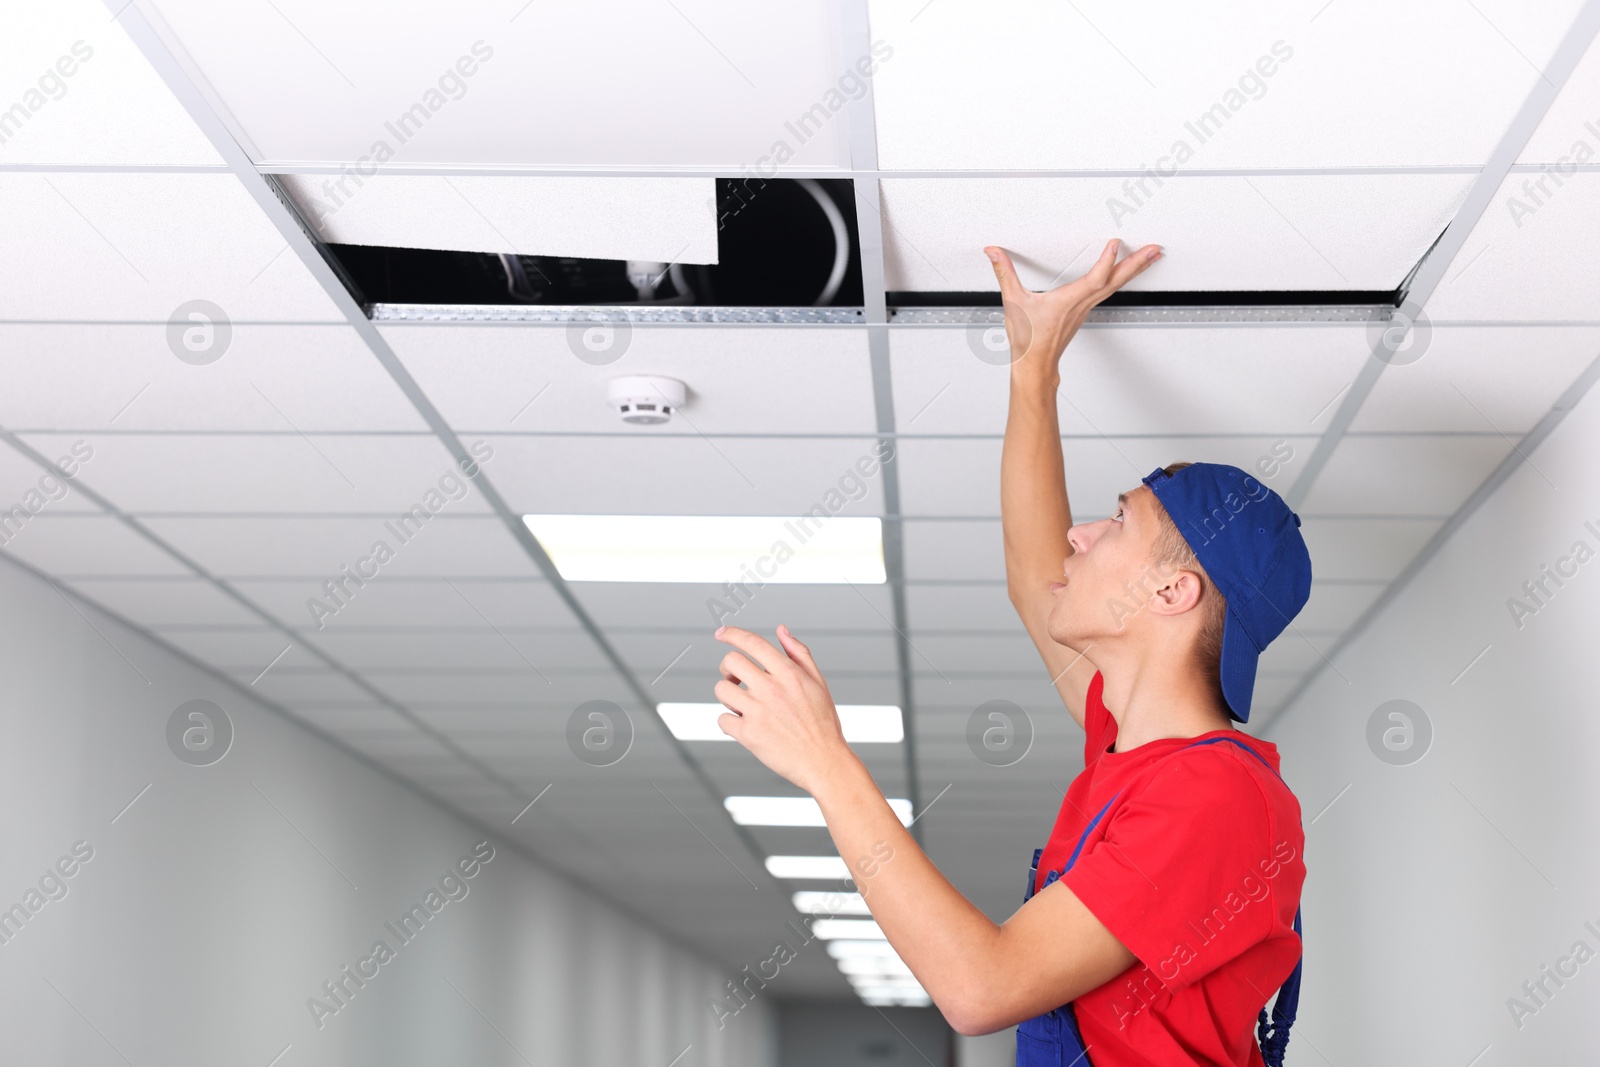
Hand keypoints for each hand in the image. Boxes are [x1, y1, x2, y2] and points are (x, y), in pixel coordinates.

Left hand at [713, 624, 855, 795]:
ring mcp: (759, 712)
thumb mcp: (818, 682)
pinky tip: (744, 725)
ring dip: (727, 695)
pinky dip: (729, 722)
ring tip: (741, 705)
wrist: (824, 762)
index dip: (733, 634)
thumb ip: (798, 653)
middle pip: (730, 662)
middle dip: (728, 668)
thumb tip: (781, 629)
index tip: (721, 633)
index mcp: (789, 673)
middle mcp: (772, 689)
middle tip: (735, 678)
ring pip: (721, 689)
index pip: (753, 643)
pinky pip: (722, 719)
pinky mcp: (749, 735)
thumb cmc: (822, 723)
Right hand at [984, 239, 1161, 370]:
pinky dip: (1120, 279)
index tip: (1115, 243)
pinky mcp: (1083, 312)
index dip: (1106, 260)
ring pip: (1115, 286)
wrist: (1035, 366)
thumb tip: (994, 252)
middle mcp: (1082, 304)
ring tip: (1150, 257)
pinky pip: (1108, 292)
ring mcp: (1085, 309)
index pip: (1095, 278)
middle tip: (1155, 249)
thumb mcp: (1013, 302)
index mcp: (1068, 301)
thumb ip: (1004, 273)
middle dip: (1137, 264)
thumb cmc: (1028, 341)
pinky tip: (1123, 274)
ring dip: (1134, 270)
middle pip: (1116, 281)